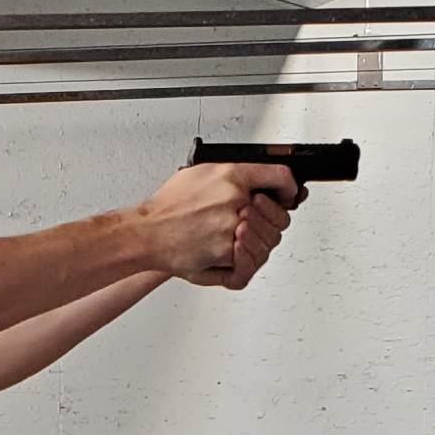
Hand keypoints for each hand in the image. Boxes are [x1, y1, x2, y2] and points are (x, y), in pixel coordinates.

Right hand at [139, 162, 296, 289]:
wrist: (146, 232)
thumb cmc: (167, 207)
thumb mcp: (199, 173)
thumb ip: (232, 175)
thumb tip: (256, 181)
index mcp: (231, 175)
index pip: (279, 175)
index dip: (288, 188)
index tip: (287, 195)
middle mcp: (235, 198)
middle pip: (279, 215)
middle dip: (270, 222)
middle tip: (254, 225)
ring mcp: (233, 226)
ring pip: (267, 240)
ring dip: (256, 244)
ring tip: (236, 241)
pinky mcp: (227, 250)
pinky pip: (250, 260)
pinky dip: (243, 261)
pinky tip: (230, 253)